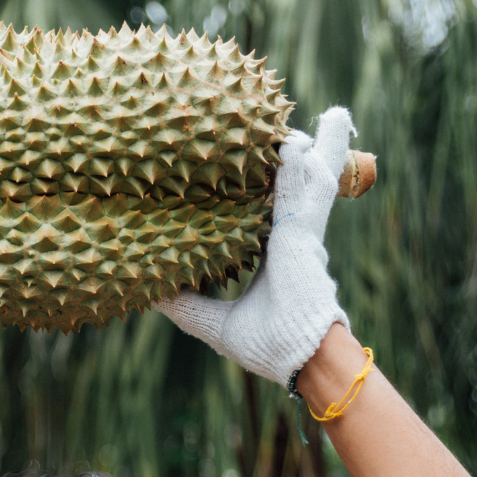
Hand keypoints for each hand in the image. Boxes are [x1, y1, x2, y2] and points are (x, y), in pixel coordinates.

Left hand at [154, 107, 354, 387]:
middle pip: (290, 185)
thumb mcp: (214, 322)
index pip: (264, 212)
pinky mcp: (307, 232)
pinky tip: (319, 128)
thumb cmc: (267, 346)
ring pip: (308, 176)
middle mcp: (289, 239)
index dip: (258, 188)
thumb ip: (185, 304)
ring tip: (328, 115)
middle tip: (276, 126)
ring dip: (311, 145)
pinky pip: (313, 186)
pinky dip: (314, 157)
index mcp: (273, 256)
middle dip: (291, 157)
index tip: (240, 165)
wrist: (302, 360)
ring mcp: (301, 233)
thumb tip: (147, 290)